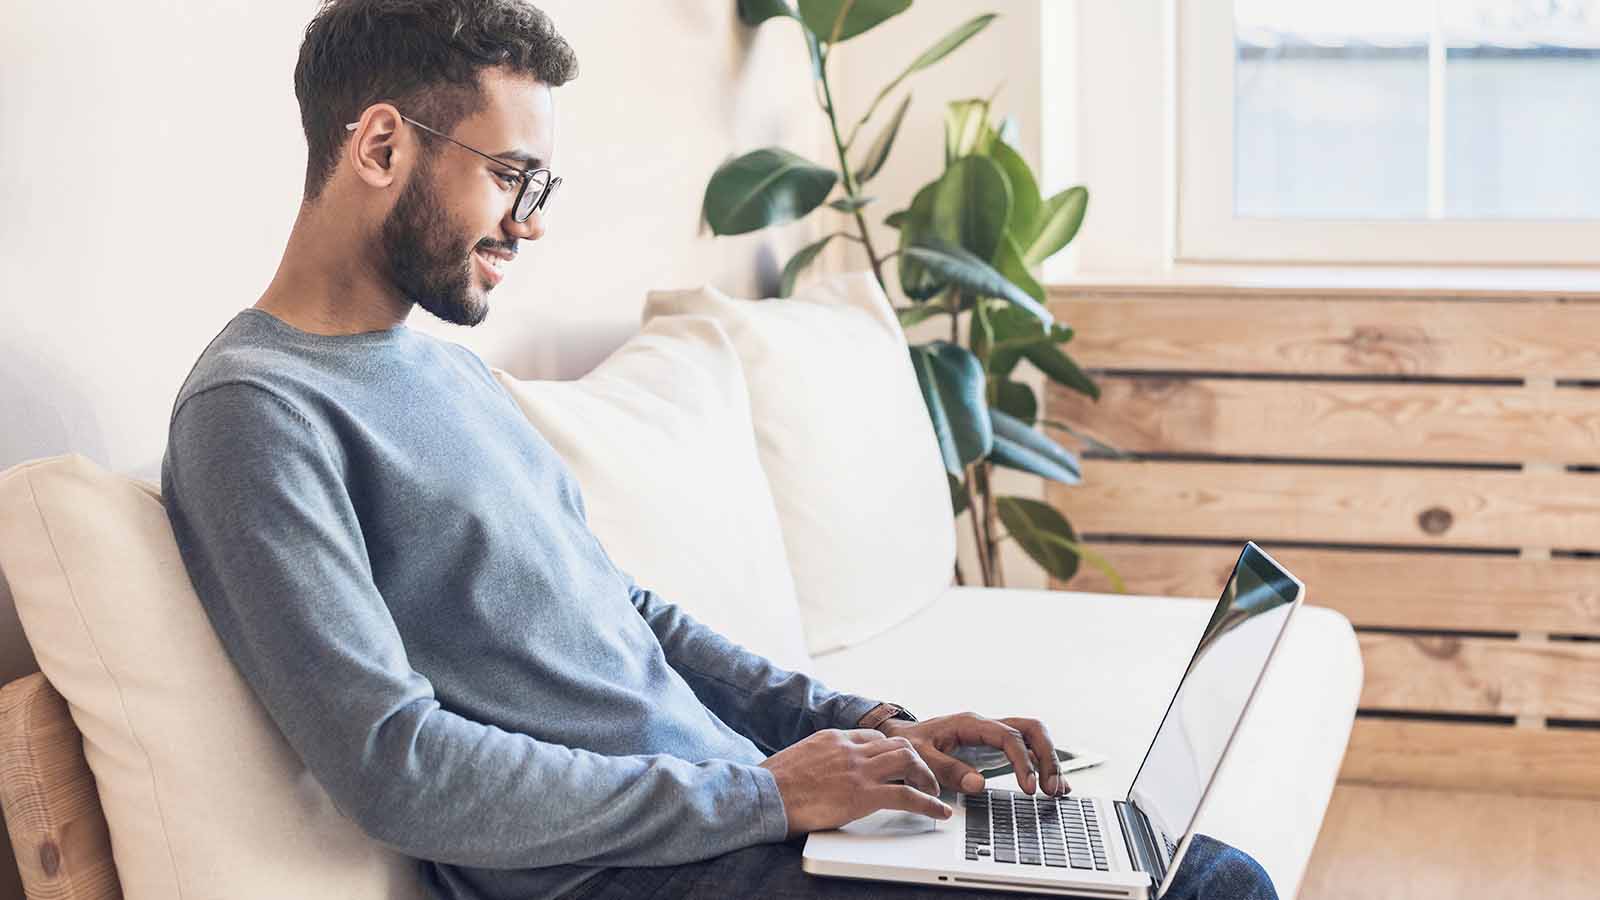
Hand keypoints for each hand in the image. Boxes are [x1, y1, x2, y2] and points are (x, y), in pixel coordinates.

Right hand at [759, 728, 953, 836]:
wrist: (764, 794)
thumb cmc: (773, 783)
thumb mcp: (798, 759)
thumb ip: (818, 760)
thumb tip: (820, 773)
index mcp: (834, 738)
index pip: (874, 737)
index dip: (891, 752)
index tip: (899, 764)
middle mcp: (850, 748)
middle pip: (898, 744)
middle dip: (916, 761)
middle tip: (923, 778)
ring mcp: (858, 770)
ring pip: (909, 761)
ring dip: (926, 777)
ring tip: (933, 792)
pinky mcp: (863, 794)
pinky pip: (907, 795)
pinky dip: (929, 804)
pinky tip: (938, 812)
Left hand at [877, 712, 1067, 796]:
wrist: (900, 738)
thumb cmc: (909, 744)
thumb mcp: (920, 757)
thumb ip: (948, 770)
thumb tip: (979, 785)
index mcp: (971, 724)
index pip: (1009, 736)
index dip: (1023, 761)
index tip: (1028, 787)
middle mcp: (987, 726)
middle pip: (1031, 729)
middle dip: (1047, 757)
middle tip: (1051, 788)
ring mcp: (994, 735)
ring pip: (1033, 737)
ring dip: (1049, 761)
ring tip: (1057, 790)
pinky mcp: (996, 748)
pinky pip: (1027, 750)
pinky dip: (1043, 765)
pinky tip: (1055, 785)